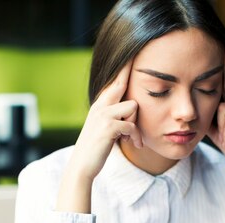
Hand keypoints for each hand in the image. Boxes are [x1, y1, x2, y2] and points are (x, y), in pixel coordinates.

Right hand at [68, 61, 142, 181]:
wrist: (82, 166)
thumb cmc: (95, 149)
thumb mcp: (102, 128)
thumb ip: (113, 116)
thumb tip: (130, 109)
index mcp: (99, 105)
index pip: (113, 82)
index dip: (123, 68)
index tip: (132, 53)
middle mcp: (99, 106)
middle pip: (121, 84)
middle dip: (131, 78)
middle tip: (142, 70)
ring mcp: (103, 115)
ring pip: (133, 106)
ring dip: (136, 123)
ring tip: (130, 137)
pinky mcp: (108, 127)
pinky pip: (132, 125)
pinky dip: (136, 137)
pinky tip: (134, 145)